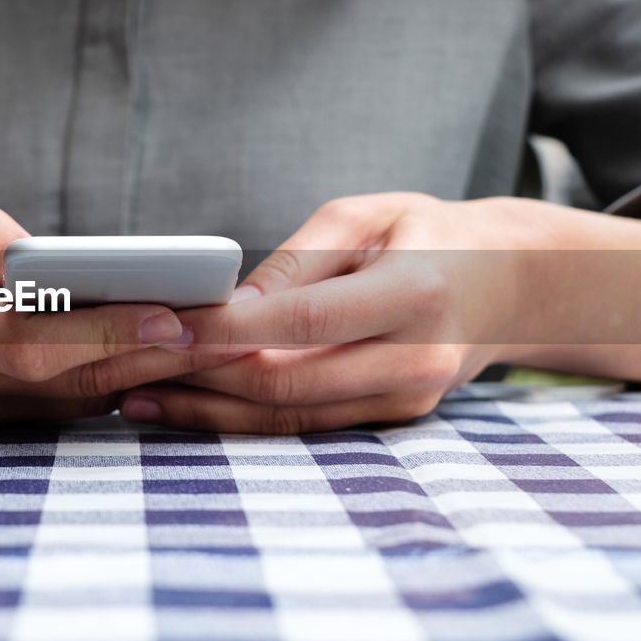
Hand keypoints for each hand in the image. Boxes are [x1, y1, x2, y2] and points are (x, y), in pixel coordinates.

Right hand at [0, 166, 236, 425]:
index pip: (31, 338)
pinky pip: (66, 400)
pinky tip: (176, 352)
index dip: (106, 331)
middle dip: (156, 358)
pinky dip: (121, 376)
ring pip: (76, 397)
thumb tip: (27, 249)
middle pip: (70, 379)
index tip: (177, 315)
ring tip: (226, 342)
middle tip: (236, 335)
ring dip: (150, 373)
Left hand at [119, 193, 640, 433]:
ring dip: (208, 412)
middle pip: (289, 383)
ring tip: (136, 399)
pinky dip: (240, 418)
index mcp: (417, 291)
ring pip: (289, 418)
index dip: (231, 329)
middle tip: (129, 370)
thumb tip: (228, 306)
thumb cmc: (427, 233)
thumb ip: (297, 261)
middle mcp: (417, 357)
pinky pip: (304, 425)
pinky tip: (186, 407)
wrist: (512, 285)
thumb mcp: (367, 215)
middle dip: (201, 381)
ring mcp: (408, 399)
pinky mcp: (392, 419)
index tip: (164, 325)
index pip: (308, 319)